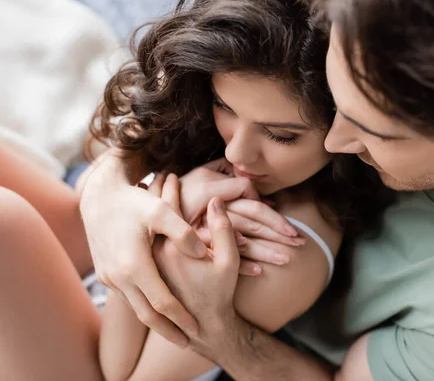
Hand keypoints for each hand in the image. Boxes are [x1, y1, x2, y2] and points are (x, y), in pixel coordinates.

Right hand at [79, 154, 203, 347]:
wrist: (98, 197)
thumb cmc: (133, 202)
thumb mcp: (161, 210)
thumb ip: (183, 232)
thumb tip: (201, 252)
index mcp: (133, 265)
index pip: (161, 303)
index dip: (180, 318)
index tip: (197, 330)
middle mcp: (118, 277)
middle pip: (146, 315)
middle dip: (168, 331)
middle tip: (188, 343)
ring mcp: (109, 277)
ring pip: (135, 307)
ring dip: (155, 321)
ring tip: (176, 330)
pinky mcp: (104, 274)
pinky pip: (127, 296)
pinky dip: (143, 306)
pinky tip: (156, 308)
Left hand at [153, 187, 240, 342]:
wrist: (203, 325)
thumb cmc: (219, 292)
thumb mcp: (229, 261)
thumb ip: (223, 230)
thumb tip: (216, 201)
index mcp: (172, 248)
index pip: (168, 207)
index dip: (171, 188)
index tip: (171, 173)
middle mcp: (153, 254)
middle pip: (149, 216)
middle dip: (154, 192)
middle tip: (160, 175)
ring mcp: (144, 265)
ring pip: (142, 229)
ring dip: (146, 210)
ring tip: (151, 191)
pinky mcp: (143, 274)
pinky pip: (141, 243)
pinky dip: (144, 230)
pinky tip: (151, 222)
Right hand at [179, 159, 305, 273]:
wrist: (144, 217)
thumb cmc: (179, 195)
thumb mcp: (197, 177)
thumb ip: (222, 171)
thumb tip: (248, 176)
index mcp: (210, 191)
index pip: (246, 195)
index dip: (265, 206)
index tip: (278, 215)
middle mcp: (208, 212)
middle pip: (250, 220)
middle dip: (278, 230)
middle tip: (300, 239)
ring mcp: (201, 235)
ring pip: (241, 242)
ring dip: (266, 251)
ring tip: (288, 258)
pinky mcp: (195, 253)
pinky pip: (222, 261)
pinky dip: (241, 266)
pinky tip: (259, 271)